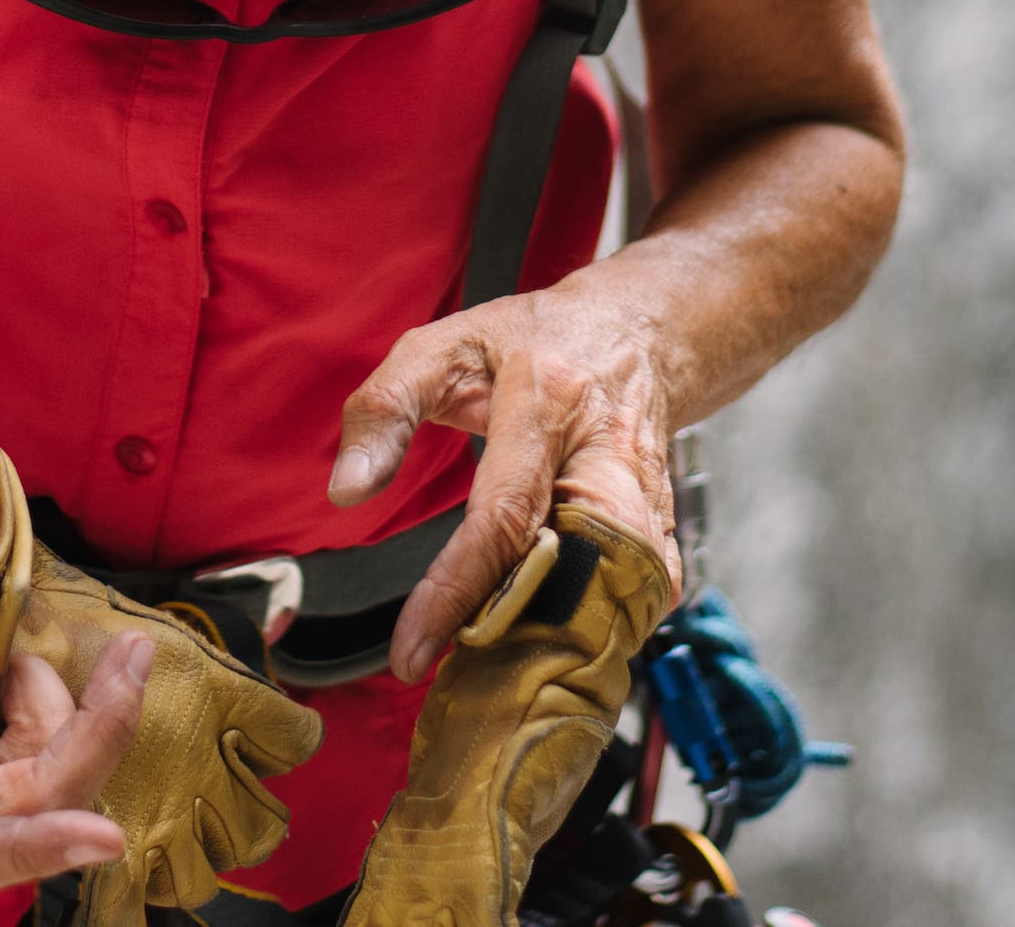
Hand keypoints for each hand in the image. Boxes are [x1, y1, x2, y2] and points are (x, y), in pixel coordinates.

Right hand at [0, 540, 146, 895]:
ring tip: (14, 652)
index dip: (27, 848)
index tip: (101, 837)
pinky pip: (67, 753)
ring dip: (73, 709)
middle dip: (91, 740)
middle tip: (130, 658)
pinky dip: (76, 708)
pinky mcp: (9, 765)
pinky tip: (22, 668)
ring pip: (63, 782)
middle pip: (36, 812)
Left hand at [328, 278, 681, 680]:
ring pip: (621, 589)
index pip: (503, 513)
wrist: (638, 329)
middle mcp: (608, 451)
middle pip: (576, 562)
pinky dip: (600, 632)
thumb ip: (386, 408)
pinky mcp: (669, 526)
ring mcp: (649, 494)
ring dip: (562, 640)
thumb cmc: (528, 341)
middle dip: (521, 632)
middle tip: (462, 684)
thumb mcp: (443, 345)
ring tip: (501, 682)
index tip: (411, 654)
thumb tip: (345, 491)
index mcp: (548, 400)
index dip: (456, 589)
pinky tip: (555, 654)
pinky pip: (640, 596)